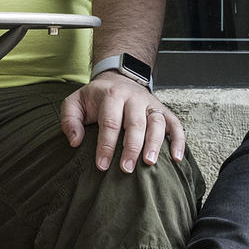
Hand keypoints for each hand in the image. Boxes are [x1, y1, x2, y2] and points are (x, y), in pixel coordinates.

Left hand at [61, 72, 185, 172]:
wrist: (118, 78)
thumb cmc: (96, 98)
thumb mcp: (75, 102)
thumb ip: (70, 120)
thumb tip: (75, 141)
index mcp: (111, 96)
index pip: (110, 122)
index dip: (106, 145)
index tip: (102, 165)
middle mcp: (134, 98)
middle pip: (135, 123)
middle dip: (131, 147)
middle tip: (126, 169)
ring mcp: (150, 104)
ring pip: (157, 123)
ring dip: (155, 144)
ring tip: (150, 163)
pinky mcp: (163, 111)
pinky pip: (176, 125)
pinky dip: (179, 141)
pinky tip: (177, 159)